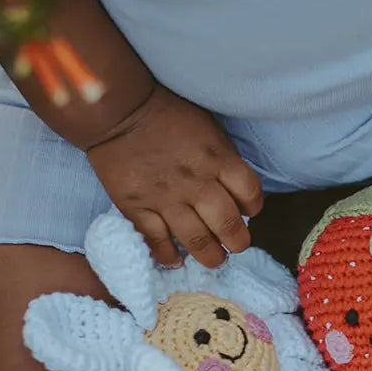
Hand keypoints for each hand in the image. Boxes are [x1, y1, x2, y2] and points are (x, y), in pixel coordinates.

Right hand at [87, 85, 262, 267]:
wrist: (118, 111)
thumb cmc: (167, 115)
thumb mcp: (208, 128)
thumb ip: (223, 158)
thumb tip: (233, 189)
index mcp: (218, 159)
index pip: (249, 194)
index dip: (253, 207)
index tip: (248, 212)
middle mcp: (197, 183)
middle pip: (228, 225)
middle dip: (237, 242)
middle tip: (235, 245)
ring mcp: (166, 199)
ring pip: (196, 240)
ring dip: (210, 256)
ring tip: (214, 259)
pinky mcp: (137, 208)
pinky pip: (157, 241)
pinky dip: (168, 255)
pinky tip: (175, 259)